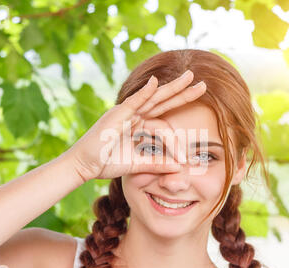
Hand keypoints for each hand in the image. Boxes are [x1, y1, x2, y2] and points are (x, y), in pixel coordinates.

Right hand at [64, 70, 206, 181]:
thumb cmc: (106, 163)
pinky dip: (144, 93)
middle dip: (183, 93)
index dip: (177, 141)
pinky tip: (155, 83)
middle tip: (203, 85)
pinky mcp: (116, 115)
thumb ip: (157, 164)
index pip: (164, 125)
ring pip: (153, 98)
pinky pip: (133, 102)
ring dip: (171, 88)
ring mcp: (126, 113)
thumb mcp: (137, 164)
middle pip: (163, 102)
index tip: (185, 160)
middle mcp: (135, 116)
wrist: (84, 165)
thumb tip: (179, 168)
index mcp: (139, 126)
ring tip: (190, 78)